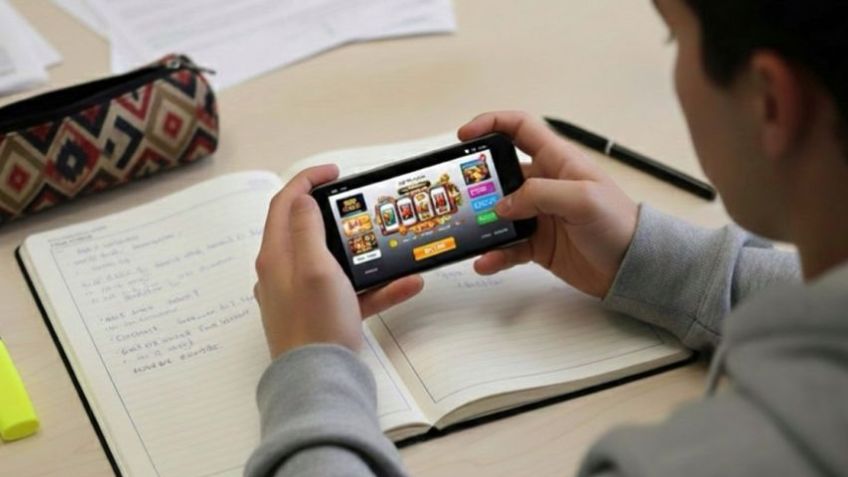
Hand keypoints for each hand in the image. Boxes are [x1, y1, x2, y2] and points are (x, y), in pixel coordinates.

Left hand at [253, 165, 423, 358]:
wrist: (319, 382)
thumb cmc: (314, 325)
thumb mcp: (314, 267)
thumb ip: (307, 228)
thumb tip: (303, 199)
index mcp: (276, 256)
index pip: (286, 204)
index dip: (307, 180)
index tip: (334, 172)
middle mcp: (284, 273)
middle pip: (308, 230)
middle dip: (338, 213)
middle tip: (360, 204)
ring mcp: (303, 296)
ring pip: (336, 262)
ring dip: (365, 252)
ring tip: (390, 244)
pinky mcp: (322, 316)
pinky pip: (352, 293)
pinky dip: (376, 286)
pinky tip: (407, 285)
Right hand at [459, 111, 638, 297]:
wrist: (633, 267)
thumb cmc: (619, 224)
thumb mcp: (583, 199)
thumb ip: (539, 194)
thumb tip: (503, 204)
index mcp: (558, 160)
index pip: (520, 129)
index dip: (491, 124)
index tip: (465, 136)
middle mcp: (545, 184)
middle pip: (500, 173)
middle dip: (477, 183)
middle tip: (460, 195)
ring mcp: (539, 214)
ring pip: (498, 213)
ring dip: (482, 224)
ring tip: (470, 234)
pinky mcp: (538, 242)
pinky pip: (507, 245)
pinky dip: (494, 253)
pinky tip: (486, 261)